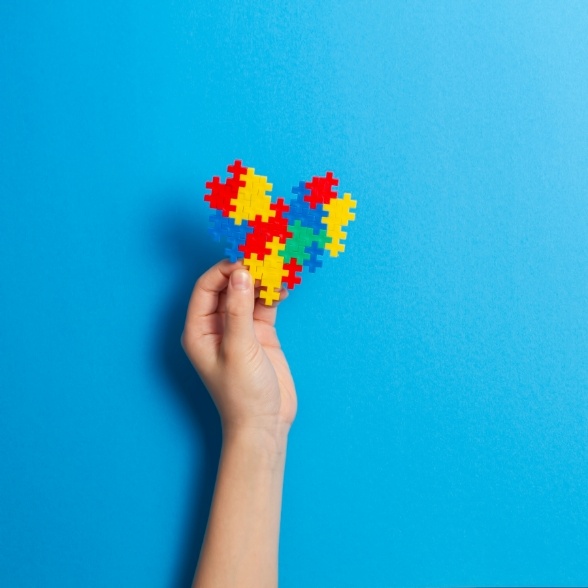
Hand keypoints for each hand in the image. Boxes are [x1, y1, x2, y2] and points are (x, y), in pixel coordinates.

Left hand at [182, 260, 296, 438]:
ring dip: (262, 281)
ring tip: (278, 271)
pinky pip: (264, 305)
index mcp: (199, 329)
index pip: (206, 287)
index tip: (245, 261)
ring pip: (248, 293)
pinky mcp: (260, 333)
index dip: (224, 271)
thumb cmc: (242, 393)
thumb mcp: (239, 348)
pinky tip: (284, 288)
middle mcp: (216, 325)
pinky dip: (273, 294)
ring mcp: (240, 328)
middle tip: (265, 260)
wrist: (265, 423)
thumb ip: (239, 310)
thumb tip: (240, 273)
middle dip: (245, 272)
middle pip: (227, 287)